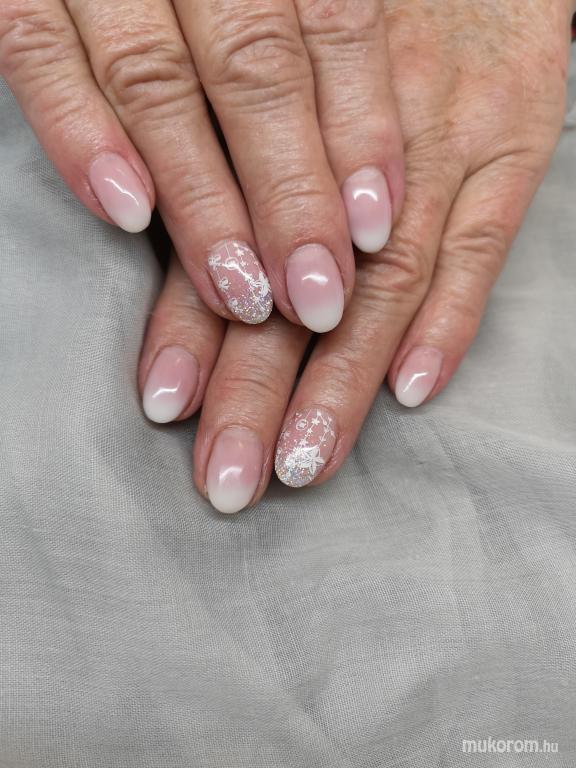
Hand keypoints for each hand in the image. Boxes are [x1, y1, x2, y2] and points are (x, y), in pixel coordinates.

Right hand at [0, 0, 403, 331]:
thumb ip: (313, 43)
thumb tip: (367, 187)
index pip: (332, 20)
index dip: (358, 128)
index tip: (375, 230)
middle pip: (253, 66)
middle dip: (289, 193)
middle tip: (317, 295)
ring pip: (154, 79)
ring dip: (203, 198)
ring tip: (241, 291)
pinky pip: (34, 51)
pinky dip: (80, 134)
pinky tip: (127, 214)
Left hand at [141, 0, 571, 511]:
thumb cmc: (351, 12)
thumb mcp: (275, 64)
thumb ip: (237, 164)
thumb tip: (202, 272)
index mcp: (276, 118)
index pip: (225, 242)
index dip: (192, 330)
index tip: (168, 408)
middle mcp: (350, 141)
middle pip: (297, 282)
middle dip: (258, 388)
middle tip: (231, 474)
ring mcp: (438, 141)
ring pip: (384, 282)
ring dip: (342, 381)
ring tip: (306, 457)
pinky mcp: (512, 137)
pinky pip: (482, 242)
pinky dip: (450, 322)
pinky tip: (413, 389)